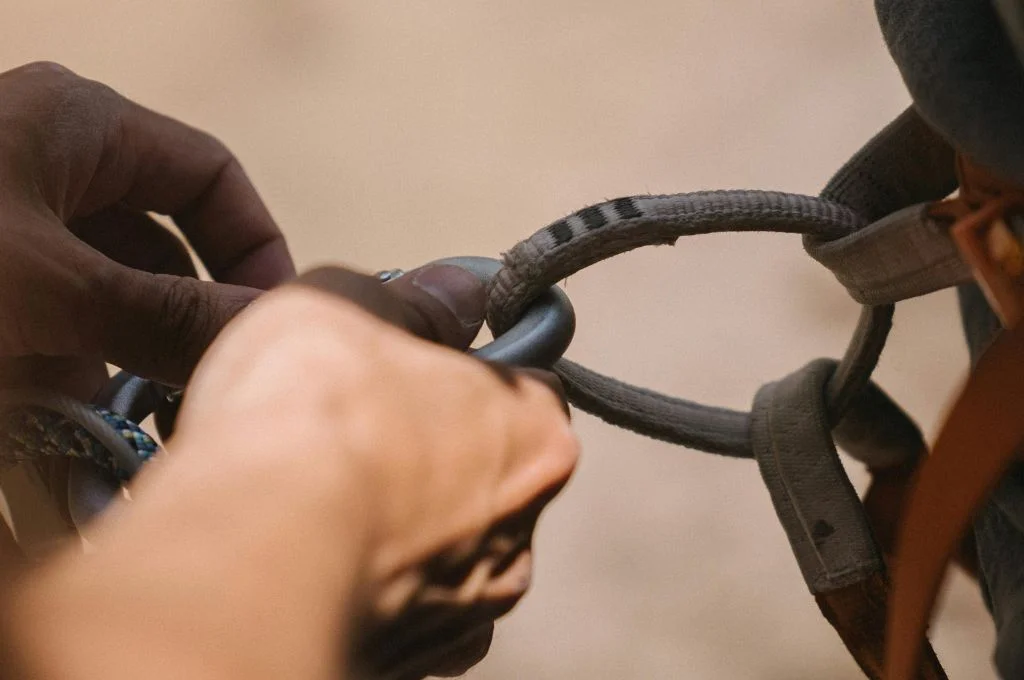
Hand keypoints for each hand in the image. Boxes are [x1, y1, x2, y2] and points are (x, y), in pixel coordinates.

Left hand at [0, 61, 293, 397]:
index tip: (271, 323)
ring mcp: (8, 228)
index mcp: (78, 126)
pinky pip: (46, 328)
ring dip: (111, 361)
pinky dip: (55, 374)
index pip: (210, 176)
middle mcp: (49, 167)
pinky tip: (40, 405)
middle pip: (160, 250)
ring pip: (102, 300)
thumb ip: (165, 315)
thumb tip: (271, 336)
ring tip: (102, 413)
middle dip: (177, 324)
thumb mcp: (48, 283)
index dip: (254, 248)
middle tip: (199, 387)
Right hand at [3, 268, 578, 679]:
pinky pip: (408, 615)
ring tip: (324, 509)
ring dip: (404, 529)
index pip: (527, 389)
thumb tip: (458, 288)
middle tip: (356, 440)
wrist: (248, 551)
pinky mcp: (419, 664)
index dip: (470, 373)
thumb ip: (416, 301)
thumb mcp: (351, 306)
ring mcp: (471, 609)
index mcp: (534, 434)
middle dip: (434, 455)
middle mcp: (520, 529)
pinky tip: (323, 565)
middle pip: (487, 474)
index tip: (419, 372)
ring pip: (448, 553)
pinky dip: (376, 591)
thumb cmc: (309, 413)